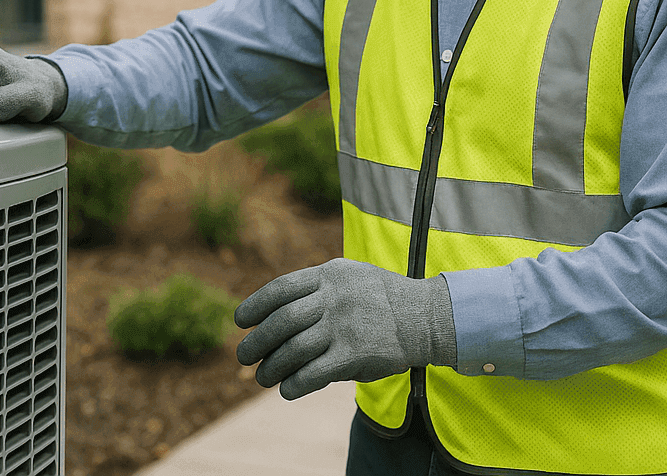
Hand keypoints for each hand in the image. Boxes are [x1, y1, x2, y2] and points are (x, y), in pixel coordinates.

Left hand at [233, 258, 455, 399]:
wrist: (427, 317)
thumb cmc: (382, 297)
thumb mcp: (349, 276)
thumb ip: (316, 287)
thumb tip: (275, 310)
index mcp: (328, 275)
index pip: (280, 289)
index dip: (255, 306)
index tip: (239, 321)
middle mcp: (333, 299)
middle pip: (281, 322)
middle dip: (256, 342)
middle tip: (243, 356)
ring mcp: (344, 327)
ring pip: (293, 350)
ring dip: (271, 368)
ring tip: (262, 378)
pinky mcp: (354, 355)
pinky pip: (314, 373)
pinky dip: (294, 384)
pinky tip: (287, 390)